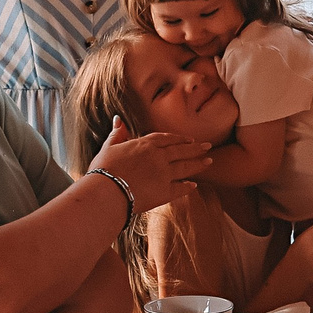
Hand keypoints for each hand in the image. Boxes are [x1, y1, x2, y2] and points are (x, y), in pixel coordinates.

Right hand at [91, 117, 210, 212]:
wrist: (106, 193)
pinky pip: (180, 188)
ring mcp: (164, 174)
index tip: (188, 139)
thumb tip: (118, 119)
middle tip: (208, 147)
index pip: (166, 139)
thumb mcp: (108, 148)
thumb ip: (117, 134)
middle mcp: (158, 157)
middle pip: (181, 150)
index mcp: (145, 144)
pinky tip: (194, 186)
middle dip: (196, 148)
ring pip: (186, 167)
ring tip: (209, 162)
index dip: (179, 139)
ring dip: (198, 164)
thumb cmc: (103, 170)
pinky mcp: (165, 192)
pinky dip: (188, 186)